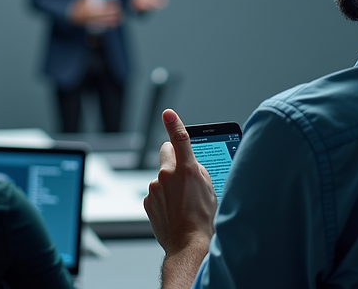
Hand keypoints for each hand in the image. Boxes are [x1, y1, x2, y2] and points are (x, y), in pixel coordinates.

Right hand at [67, 0, 122, 26]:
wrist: (70, 17)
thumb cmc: (77, 6)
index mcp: (89, 9)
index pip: (101, 7)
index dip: (110, 5)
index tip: (117, 4)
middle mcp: (90, 16)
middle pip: (103, 15)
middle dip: (112, 13)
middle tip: (119, 12)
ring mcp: (91, 21)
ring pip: (103, 21)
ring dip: (112, 20)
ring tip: (120, 19)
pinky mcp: (92, 25)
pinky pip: (102, 25)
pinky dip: (108, 25)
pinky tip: (114, 24)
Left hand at [144, 109, 216, 257]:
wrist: (188, 245)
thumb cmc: (203, 219)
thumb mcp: (209, 188)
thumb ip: (197, 169)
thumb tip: (189, 163)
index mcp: (186, 169)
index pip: (179, 138)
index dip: (174, 123)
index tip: (168, 113)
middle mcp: (167, 175)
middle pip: (166, 151)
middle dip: (173, 155)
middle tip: (183, 170)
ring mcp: (155, 187)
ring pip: (162, 175)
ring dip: (170, 181)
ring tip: (182, 201)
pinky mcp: (148, 199)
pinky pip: (156, 191)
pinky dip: (163, 196)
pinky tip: (174, 209)